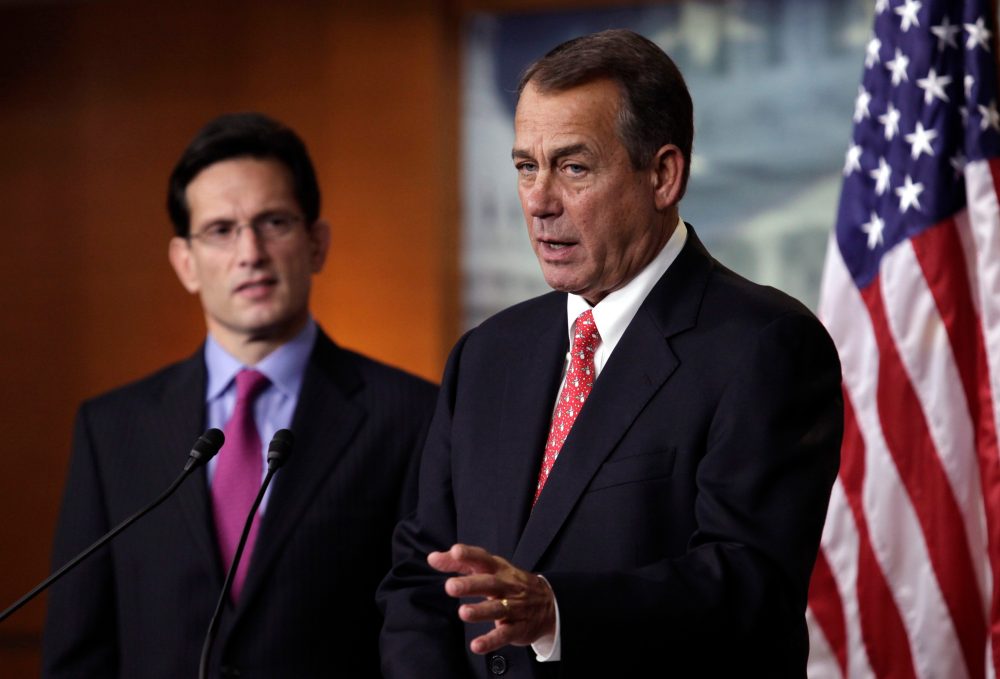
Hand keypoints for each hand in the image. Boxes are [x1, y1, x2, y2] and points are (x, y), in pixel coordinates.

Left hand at [428, 543, 555, 654]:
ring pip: (497, 609)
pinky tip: (476, 645)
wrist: (549, 604)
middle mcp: (506, 586)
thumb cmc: (509, 583)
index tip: (455, 552)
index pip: (482, 559)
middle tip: (450, 587)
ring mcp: (514, 607)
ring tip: (463, 613)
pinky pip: (504, 635)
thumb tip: (432, 558)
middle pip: (489, 583)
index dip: (469, 555)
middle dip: (470, 585)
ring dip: (480, 611)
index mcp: (498, 569)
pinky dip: (491, 641)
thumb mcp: (488, 569)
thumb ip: (459, 563)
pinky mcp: (518, 628)